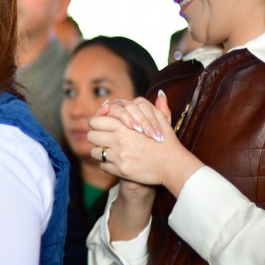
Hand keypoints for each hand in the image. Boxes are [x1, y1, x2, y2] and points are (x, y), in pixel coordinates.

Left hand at [88, 91, 202, 195]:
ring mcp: (119, 156)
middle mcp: (119, 140)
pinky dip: (108, 164)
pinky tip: (117, 162)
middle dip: (96, 136)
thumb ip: (153, 107)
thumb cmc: (166, 142)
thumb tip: (160, 93)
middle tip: (103, 138)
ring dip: (101, 151)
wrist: (173, 167)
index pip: (95, 121)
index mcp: (125, 126)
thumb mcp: (162, 121)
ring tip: (110, 150)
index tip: (102, 126)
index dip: (97, 123)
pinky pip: (103, 165)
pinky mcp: (120, 170)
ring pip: (95, 152)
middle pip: (91, 135)